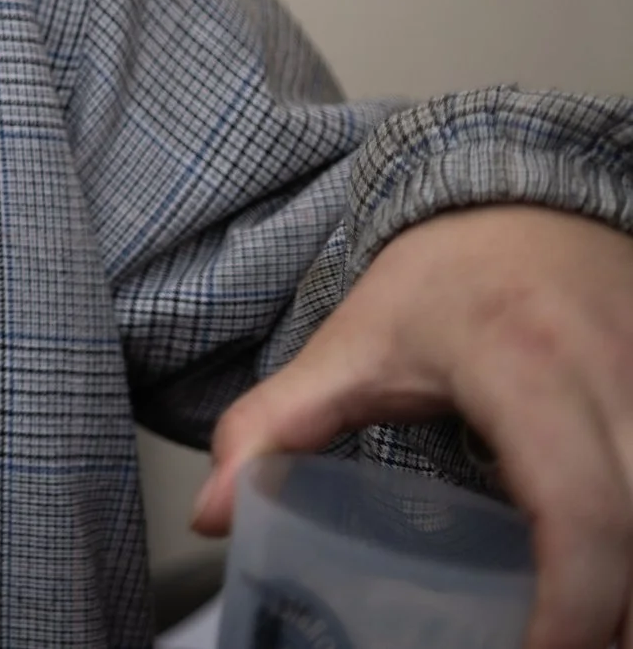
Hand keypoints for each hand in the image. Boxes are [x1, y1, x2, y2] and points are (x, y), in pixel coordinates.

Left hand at [195, 204, 632, 648]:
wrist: (528, 200)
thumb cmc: (445, 277)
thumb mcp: (348, 343)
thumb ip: (272, 427)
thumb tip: (214, 513)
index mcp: (527, 368)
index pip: (580, 510)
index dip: (575, 602)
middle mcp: (618, 383)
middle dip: (619, 623)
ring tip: (588, 636)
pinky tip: (616, 595)